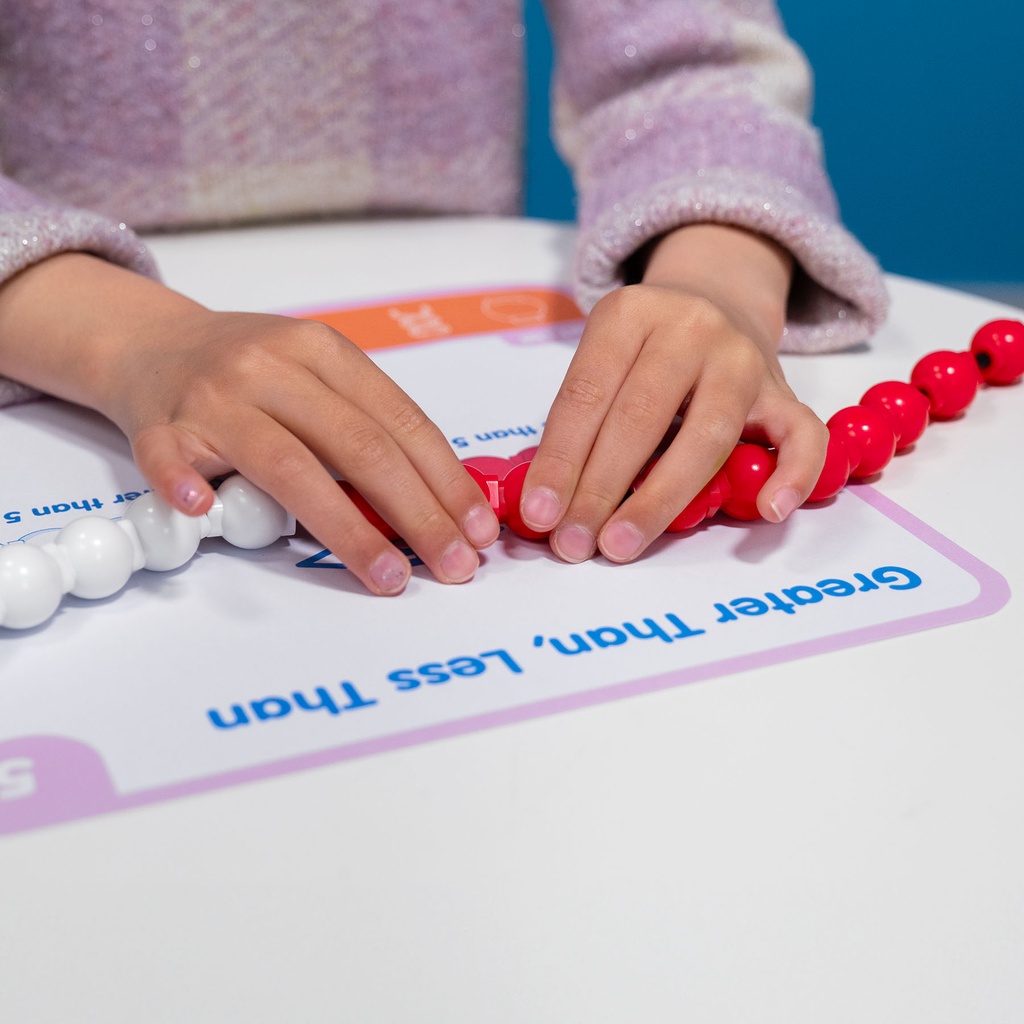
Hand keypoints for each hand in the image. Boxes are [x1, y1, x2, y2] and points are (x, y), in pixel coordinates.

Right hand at [0, 254, 498, 593]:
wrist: (150, 342)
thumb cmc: (248, 371)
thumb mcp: (315, 375)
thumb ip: (365, 425)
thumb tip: (441, 502)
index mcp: (323, 351)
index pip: (401, 422)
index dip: (446, 480)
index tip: (477, 529)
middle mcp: (273, 366)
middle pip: (359, 447)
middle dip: (418, 514)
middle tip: (453, 566)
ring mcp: (214, 395)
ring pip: (288, 465)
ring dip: (346, 527)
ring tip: (389, 576)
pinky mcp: (157, 423)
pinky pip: (169, 457)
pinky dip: (183, 484)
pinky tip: (204, 511)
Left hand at [518, 224, 827, 562]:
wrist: (717, 302)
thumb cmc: (644, 354)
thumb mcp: (604, 361)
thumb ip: (581, 421)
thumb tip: (547, 505)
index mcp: (629, 314)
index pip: (586, 395)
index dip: (559, 460)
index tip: (539, 515)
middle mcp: (689, 328)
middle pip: (641, 418)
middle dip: (599, 489)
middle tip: (573, 543)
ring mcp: (743, 358)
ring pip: (708, 435)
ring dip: (660, 498)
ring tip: (623, 544)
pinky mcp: (785, 390)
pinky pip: (802, 435)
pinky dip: (793, 474)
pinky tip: (768, 511)